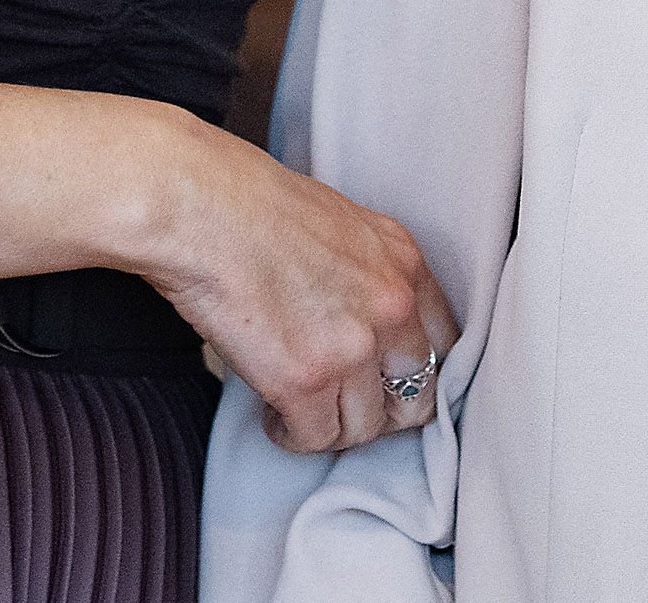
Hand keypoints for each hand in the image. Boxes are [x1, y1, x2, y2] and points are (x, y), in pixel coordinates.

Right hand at [138, 117, 458, 454]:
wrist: (202, 208)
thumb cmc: (255, 208)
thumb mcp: (345, 226)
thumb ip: (373, 275)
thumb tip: (373, 327)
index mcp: (406, 262)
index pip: (446, 346)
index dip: (413, 373)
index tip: (385, 383)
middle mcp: (391, 306)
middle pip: (416, 399)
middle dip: (380, 411)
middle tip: (344, 405)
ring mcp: (352, 348)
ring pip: (364, 429)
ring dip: (331, 425)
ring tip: (300, 406)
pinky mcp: (304, 382)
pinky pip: (314, 439)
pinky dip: (292, 435)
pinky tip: (274, 411)